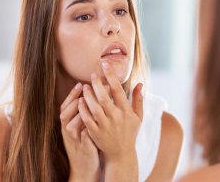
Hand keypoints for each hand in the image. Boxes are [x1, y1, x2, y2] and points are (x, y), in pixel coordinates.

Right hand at [60, 83, 100, 180]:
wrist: (85, 168)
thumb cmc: (87, 144)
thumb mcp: (83, 127)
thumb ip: (86, 113)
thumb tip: (94, 94)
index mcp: (68, 125)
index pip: (66, 106)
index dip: (72, 95)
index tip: (80, 83)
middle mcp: (68, 132)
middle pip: (66, 113)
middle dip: (76, 99)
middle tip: (86, 88)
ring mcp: (74, 140)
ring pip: (72, 124)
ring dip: (80, 112)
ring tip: (89, 101)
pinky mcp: (83, 148)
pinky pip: (83, 136)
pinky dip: (87, 128)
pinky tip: (96, 119)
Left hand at [78, 61, 143, 180]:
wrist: (121, 154)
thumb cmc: (130, 132)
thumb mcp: (138, 116)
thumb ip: (138, 99)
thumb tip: (140, 83)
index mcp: (126, 111)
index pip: (118, 89)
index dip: (111, 75)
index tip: (105, 64)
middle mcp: (116, 117)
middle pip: (104, 97)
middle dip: (97, 84)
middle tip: (92, 75)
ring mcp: (105, 126)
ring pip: (94, 107)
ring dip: (88, 95)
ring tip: (85, 87)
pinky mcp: (95, 133)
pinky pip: (87, 118)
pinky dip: (83, 109)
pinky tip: (80, 101)